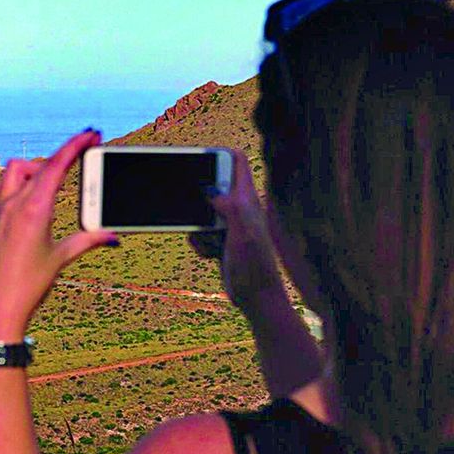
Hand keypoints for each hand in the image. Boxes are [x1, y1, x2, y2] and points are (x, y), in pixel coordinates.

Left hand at [0, 129, 117, 341]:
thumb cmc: (27, 287)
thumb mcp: (60, 259)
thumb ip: (87, 240)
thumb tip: (112, 236)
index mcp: (34, 210)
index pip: (57, 165)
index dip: (76, 146)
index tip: (91, 134)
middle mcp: (12, 205)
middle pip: (37, 165)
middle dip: (60, 158)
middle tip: (80, 159)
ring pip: (11, 172)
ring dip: (31, 170)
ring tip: (49, 182)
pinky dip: (6, 186)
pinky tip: (19, 197)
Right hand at [188, 148, 283, 309]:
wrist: (257, 299)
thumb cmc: (255, 268)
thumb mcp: (243, 235)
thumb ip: (230, 208)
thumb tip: (211, 190)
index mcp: (248, 200)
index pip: (237, 161)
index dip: (218, 154)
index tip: (198, 161)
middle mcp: (241, 208)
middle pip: (213, 186)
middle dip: (198, 198)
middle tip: (198, 215)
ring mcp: (230, 225)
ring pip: (202, 212)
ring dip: (196, 225)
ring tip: (209, 242)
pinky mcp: (221, 241)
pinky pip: (200, 233)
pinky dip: (198, 242)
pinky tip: (209, 254)